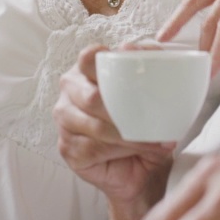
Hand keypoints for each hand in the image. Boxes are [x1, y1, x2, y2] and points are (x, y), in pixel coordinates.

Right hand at [54, 45, 175, 204]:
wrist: (141, 166)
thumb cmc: (144, 123)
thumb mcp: (152, 92)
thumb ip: (149, 69)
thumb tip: (147, 54)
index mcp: (87, 70)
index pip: (88, 57)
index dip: (105, 60)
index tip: (132, 67)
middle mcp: (71, 91)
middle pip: (91, 96)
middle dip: (124, 112)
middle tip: (152, 122)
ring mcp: (65, 120)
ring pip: (94, 126)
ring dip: (128, 136)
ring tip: (154, 142)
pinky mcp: (67, 147)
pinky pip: (92, 149)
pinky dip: (120, 152)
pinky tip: (136, 152)